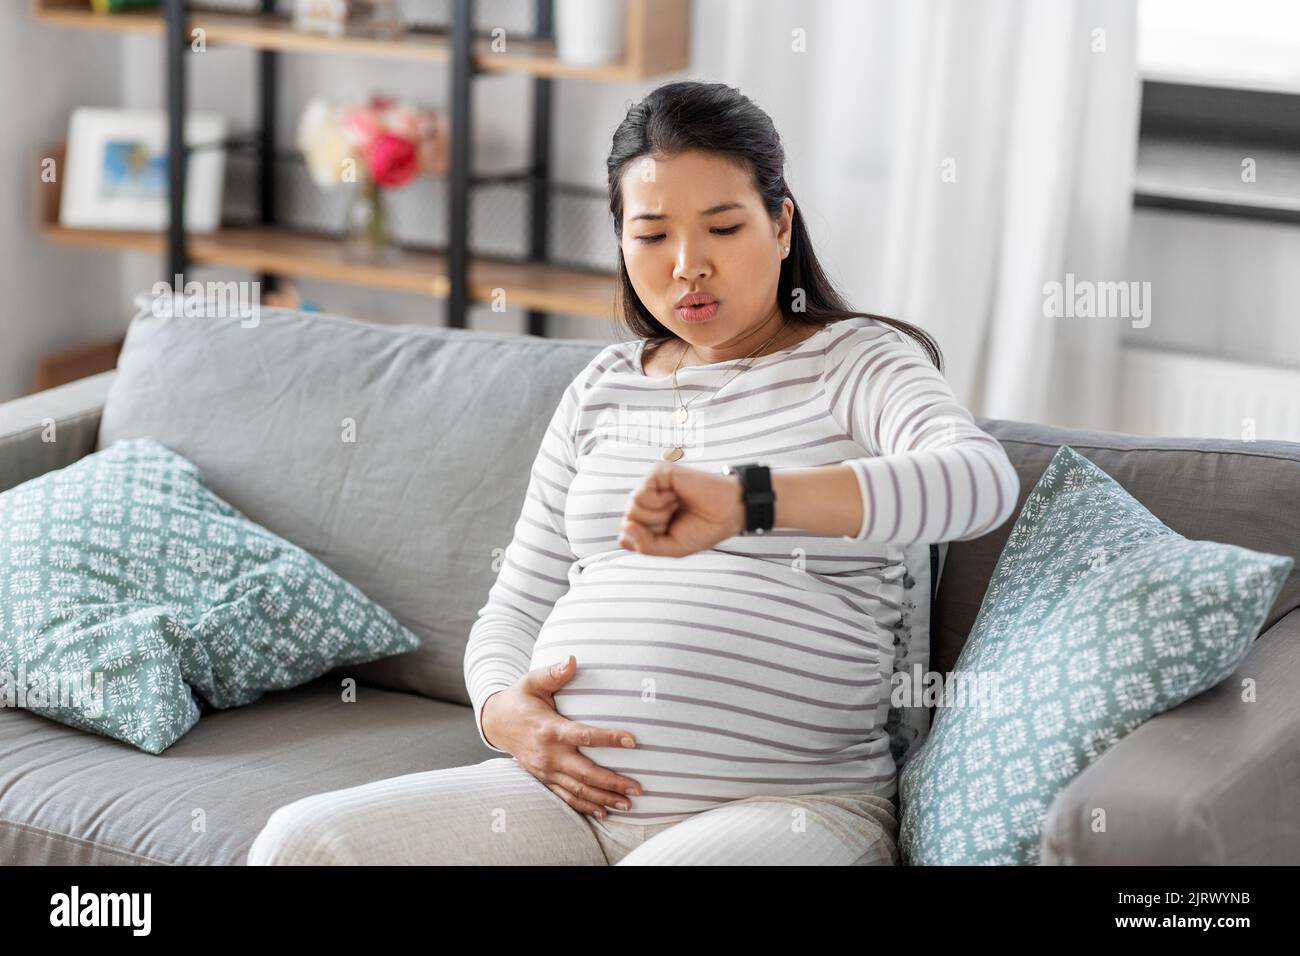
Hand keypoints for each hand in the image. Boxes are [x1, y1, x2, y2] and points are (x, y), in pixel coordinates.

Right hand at [480, 655, 642, 817]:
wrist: (496, 723)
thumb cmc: (520, 698)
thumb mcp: (532, 682)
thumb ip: (552, 673)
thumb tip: (572, 659)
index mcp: (550, 729)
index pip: (583, 736)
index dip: (608, 738)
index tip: (632, 740)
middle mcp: (549, 754)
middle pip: (585, 773)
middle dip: (612, 782)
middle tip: (638, 787)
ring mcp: (546, 770)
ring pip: (578, 790)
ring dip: (604, 798)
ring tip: (629, 804)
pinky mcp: (544, 779)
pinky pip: (566, 797)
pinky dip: (586, 806)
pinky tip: (605, 811)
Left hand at [617, 461, 745, 557]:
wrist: (729, 512)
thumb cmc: (703, 529)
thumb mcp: (672, 549)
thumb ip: (644, 546)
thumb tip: (625, 530)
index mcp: (649, 519)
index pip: (626, 535)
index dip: (645, 541)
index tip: (668, 536)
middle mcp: (648, 502)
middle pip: (628, 521)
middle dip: (653, 528)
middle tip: (675, 519)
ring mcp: (652, 486)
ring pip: (632, 507)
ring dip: (657, 515)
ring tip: (676, 507)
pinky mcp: (659, 473)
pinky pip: (641, 493)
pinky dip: (658, 502)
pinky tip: (674, 497)